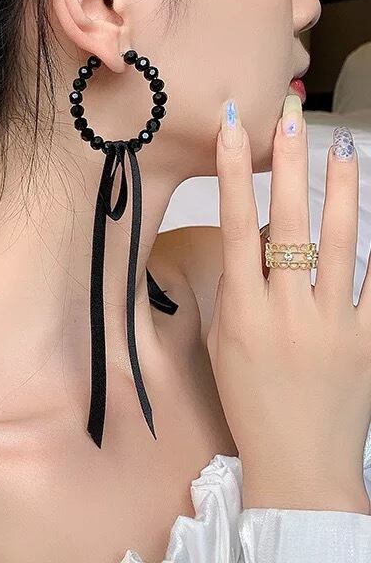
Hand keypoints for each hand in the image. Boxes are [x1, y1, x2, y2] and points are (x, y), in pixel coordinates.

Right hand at [210, 95, 370, 513]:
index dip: (230, 176)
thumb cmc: (250, 400)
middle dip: (286, 166)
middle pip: (287, 225)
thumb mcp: (225, 342)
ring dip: (340, 192)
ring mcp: (334, 324)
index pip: (235, 229)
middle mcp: (287, 310)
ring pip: (340, 244)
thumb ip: (236, 290)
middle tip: (289, 120)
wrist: (300, 462)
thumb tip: (255, 242)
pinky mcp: (370, 340)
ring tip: (342, 148)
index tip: (231, 132)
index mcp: (243, 312)